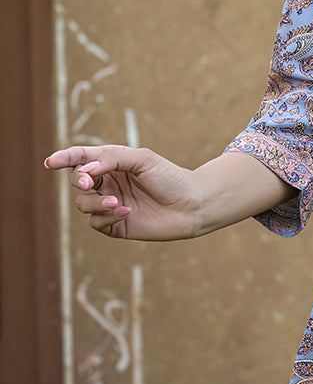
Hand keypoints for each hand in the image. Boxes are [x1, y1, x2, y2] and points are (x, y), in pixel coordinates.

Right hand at [45, 144, 199, 239]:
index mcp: (112, 162)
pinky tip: (126, 212)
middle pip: (77, 181)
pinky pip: (95, 223)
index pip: (81, 159)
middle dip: (80, 181)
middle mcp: (108, 182)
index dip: (64, 158)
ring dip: (95, 202)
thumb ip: (111, 159)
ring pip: (82, 203)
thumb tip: (84, 170)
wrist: (191, 204)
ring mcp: (110, 203)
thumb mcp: (142, 159)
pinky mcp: (115, 224)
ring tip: (117, 202)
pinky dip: (105, 217)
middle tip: (90, 183)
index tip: (50, 162)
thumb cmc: (170, 177)